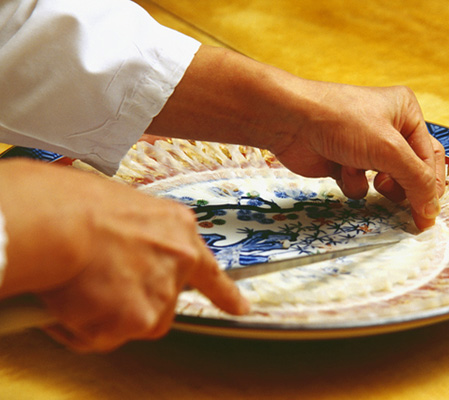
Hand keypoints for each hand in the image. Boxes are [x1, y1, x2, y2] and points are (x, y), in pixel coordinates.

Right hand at [0, 159, 247, 351]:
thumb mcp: (122, 209)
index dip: (225, 293)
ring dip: (104, 316)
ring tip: (77, 288)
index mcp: (177, 229)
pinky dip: (79, 328)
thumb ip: (136, 240)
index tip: (241, 307)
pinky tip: (66, 302)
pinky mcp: (139, 319)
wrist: (58, 221)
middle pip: (162, 303)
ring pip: (133, 323)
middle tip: (99, 288)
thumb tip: (114, 259)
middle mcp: (179, 262)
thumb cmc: (73, 204)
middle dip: (132, 304)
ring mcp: (162, 292)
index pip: (209, 270)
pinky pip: (101, 336)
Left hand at [149, 46, 444, 229]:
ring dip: (380, 185)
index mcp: (406, 113)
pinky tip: (342, 171)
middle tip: (403, 206)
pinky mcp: (344, 162)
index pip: (431, 156)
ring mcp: (365, 146)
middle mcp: (389, 127)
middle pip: (411, 170)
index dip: (432, 186)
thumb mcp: (389, 150)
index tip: (428, 217)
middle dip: (405, 187)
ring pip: (387, 180)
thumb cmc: (342, 124)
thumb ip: (417, 181)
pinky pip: (361, 184)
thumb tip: (432, 212)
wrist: (290, 122)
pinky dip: (353, 183)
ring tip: (376, 183)